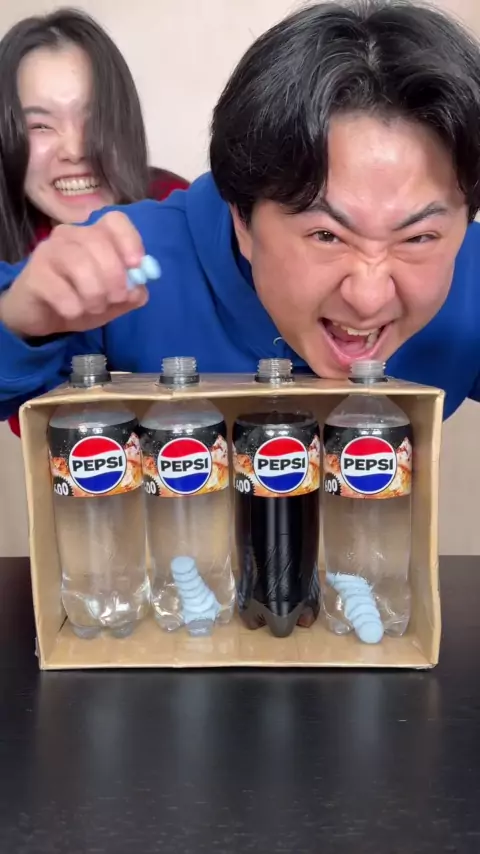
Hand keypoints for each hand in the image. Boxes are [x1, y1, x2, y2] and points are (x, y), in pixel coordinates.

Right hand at [0, 212, 148, 338]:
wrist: (42, 316)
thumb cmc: (81, 300)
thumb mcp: (113, 301)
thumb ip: (132, 293)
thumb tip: (138, 288)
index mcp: (94, 236)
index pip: (115, 221)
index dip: (130, 241)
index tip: (136, 265)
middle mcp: (70, 235)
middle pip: (98, 242)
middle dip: (114, 276)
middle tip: (115, 298)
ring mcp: (48, 251)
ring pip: (79, 264)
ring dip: (94, 293)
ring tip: (93, 308)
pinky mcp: (33, 274)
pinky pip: (59, 289)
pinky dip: (73, 306)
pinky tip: (72, 312)